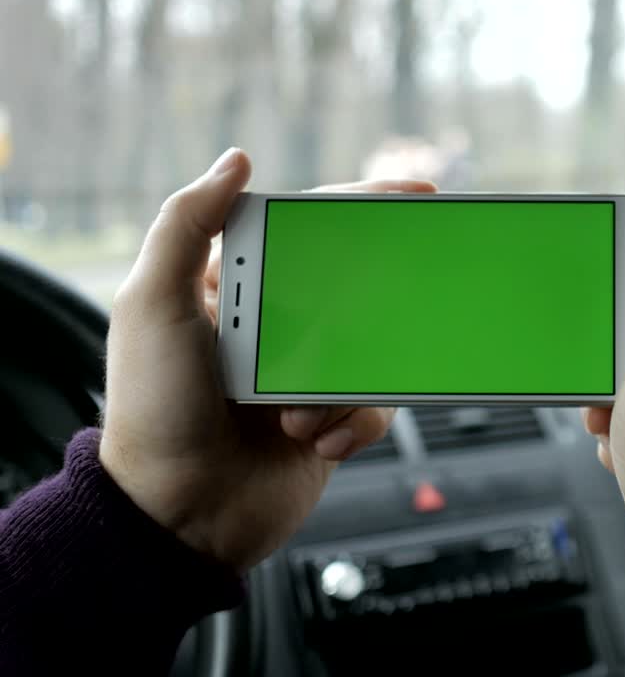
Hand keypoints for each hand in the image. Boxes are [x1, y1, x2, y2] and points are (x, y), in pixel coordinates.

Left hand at [100, 148, 437, 571]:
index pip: (305, 230)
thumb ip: (185, 225)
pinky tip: (318, 441)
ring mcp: (304, 375)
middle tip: (419, 285)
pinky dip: (354, 423)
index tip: (413, 194)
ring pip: (373, 350)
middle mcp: (272, 326)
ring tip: (298, 412)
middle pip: (353, 286)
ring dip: (346, 381)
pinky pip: (373, 406)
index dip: (360, 207)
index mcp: (231, 287)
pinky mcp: (330, 420)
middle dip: (379, 296)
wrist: (178, 516)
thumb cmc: (155, 411)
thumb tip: (235, 162)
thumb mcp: (152, 304)